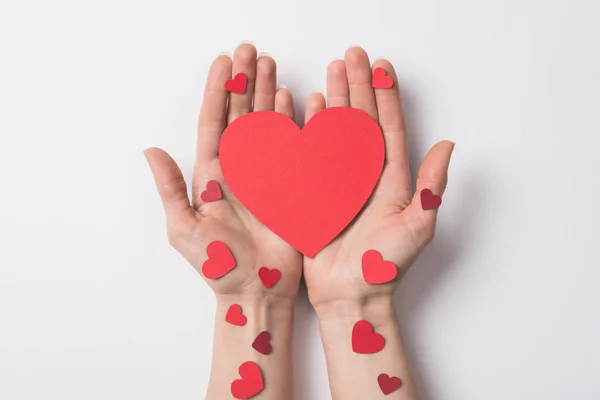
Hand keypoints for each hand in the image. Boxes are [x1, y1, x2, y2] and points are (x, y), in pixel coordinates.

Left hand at [144, 43, 301, 301]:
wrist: (256, 290)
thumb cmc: (218, 265)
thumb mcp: (184, 228)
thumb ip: (170, 188)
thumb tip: (150, 150)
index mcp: (212, 174)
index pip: (215, 122)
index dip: (219, 90)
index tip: (224, 62)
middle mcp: (238, 168)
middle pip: (241, 115)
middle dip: (245, 81)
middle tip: (250, 50)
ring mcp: (266, 173)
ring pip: (265, 124)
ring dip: (267, 93)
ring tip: (270, 64)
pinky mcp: (289, 184)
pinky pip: (290, 146)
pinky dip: (291, 121)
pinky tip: (291, 98)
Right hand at [303, 46, 454, 310]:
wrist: (351, 296)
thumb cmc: (384, 267)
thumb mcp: (417, 228)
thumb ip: (431, 187)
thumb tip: (448, 145)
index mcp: (392, 178)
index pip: (388, 126)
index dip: (386, 94)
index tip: (381, 66)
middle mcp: (366, 174)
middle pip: (362, 119)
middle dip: (359, 85)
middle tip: (352, 55)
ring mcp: (340, 181)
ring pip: (338, 130)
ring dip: (337, 99)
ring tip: (333, 71)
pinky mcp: (317, 191)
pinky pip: (313, 153)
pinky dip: (312, 127)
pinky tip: (312, 106)